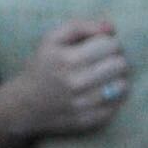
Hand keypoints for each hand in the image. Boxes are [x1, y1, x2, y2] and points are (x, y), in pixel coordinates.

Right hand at [0, 15, 126, 142]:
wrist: (24, 105)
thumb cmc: (42, 67)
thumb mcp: (52, 39)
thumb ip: (81, 26)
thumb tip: (110, 28)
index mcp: (67, 59)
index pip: (111, 45)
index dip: (110, 43)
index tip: (102, 47)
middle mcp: (75, 83)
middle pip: (120, 64)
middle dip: (117, 59)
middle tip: (107, 62)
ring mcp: (82, 105)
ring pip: (123, 86)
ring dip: (118, 79)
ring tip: (107, 77)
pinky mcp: (88, 121)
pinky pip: (117, 106)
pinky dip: (114, 97)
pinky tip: (102, 92)